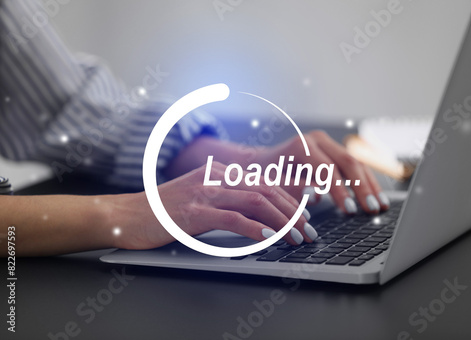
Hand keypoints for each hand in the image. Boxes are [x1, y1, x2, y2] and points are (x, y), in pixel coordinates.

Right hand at [111, 161, 315, 249]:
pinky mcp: (194, 212)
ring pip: (256, 201)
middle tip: (309, 231)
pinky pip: (233, 218)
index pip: (264, 182)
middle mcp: (214, 177)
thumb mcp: (198, 200)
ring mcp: (204, 193)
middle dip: (294, 212)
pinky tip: (271, 238)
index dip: (290, 199)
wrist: (124, 215)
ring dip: (282, 221)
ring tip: (298, 237)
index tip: (306, 216)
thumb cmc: (161, 212)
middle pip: (266, 189)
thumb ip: (225, 202)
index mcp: (217, 173)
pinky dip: (257, 228)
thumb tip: (257, 218)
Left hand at [254, 130, 388, 213]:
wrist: (259, 162)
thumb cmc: (263, 175)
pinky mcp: (334, 152)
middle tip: (370, 210)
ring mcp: (328, 144)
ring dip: (369, 186)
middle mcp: (317, 140)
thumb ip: (292, 188)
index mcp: (301, 145)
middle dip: (361, 188)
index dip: (340, 190)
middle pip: (347, 162)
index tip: (348, 210)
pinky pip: (356, 166)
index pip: (326, 168)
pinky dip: (367, 182)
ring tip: (380, 207)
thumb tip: (316, 195)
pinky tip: (377, 198)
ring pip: (356, 163)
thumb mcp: (271, 182)